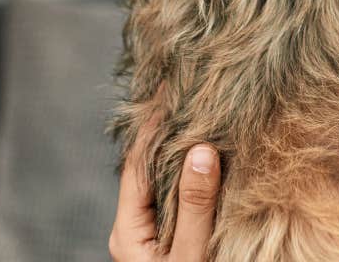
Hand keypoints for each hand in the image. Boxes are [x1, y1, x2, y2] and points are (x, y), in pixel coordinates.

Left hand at [109, 87, 222, 260]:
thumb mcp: (191, 254)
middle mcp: (134, 229)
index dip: (152, 128)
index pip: (137, 166)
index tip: (169, 92)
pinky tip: (211, 155)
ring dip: (183, 153)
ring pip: (165, 183)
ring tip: (200, 114)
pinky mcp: (172, 240)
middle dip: (169, 134)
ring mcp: (151, 234)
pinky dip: (193, 174)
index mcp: (128, 232)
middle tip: (187, 93)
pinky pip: (180, 198)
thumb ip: (194, 206)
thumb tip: (200, 150)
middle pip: (149, 170)